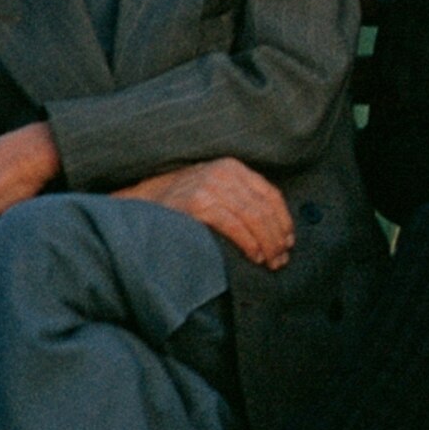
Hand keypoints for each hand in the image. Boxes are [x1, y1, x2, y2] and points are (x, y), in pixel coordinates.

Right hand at [118, 157, 295, 268]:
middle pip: (264, 208)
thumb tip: (275, 227)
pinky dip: (249, 243)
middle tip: (282, 259)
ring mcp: (210, 187)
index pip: (270, 194)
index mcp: (231, 167)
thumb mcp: (213, 188)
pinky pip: (235, 226)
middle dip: (277, 237)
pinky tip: (254, 256)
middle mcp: (223, 173)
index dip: (284, 220)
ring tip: (271, 262)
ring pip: (254, 218)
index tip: (289, 241)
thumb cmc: (180, 201)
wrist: (139, 203)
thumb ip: (240, 197)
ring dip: (267, 244)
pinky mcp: (198, 204)